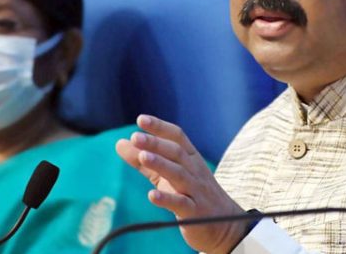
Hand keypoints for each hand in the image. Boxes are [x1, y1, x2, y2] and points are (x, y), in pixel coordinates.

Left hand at [116, 114, 247, 252]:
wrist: (225, 225)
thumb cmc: (193, 194)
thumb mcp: (169, 174)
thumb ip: (145, 161)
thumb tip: (120, 143)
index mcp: (191, 158)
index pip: (177, 137)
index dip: (160, 128)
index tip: (141, 119)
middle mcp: (195, 171)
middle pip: (177, 153)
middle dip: (156, 143)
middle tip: (135, 137)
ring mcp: (197, 191)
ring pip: (179, 174)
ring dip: (161, 164)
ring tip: (143, 157)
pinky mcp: (195, 212)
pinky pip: (181, 204)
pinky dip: (167, 198)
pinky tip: (152, 195)